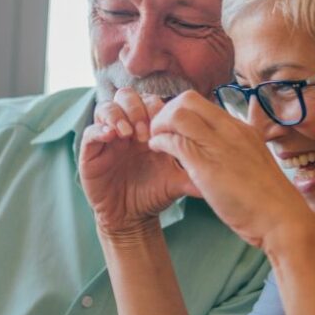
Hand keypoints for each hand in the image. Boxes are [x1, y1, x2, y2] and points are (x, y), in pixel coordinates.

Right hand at [80, 88, 198, 234]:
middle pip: (127, 96)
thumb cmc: (154, 194)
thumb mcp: (178, 180)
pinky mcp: (91, 152)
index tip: (164, 127)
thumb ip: (196, 170)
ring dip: (119, 115)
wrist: (132, 217)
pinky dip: (99, 130)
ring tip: (128, 133)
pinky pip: (90, 131)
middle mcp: (126, 127)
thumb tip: (224, 167)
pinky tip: (111, 137)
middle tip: (144, 130)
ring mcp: (107, 138)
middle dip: (137, 107)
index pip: (150, 101)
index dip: (156, 108)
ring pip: (106, 107)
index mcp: (147, 127)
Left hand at [147, 92, 310, 247]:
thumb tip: (244, 137)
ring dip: (159, 125)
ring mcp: (219, 145)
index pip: (203, 104)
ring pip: (178, 115)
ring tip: (154, 141)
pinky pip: (175, 141)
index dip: (182, 112)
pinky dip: (160, 142)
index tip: (174, 128)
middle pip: (188, 99)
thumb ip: (243, 147)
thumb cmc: (268, 197)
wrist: (281, 218)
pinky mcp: (207, 165)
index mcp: (241, 128)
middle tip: (160, 131)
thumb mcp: (256, 160)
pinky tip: (156, 150)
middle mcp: (230, 130)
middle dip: (166, 111)